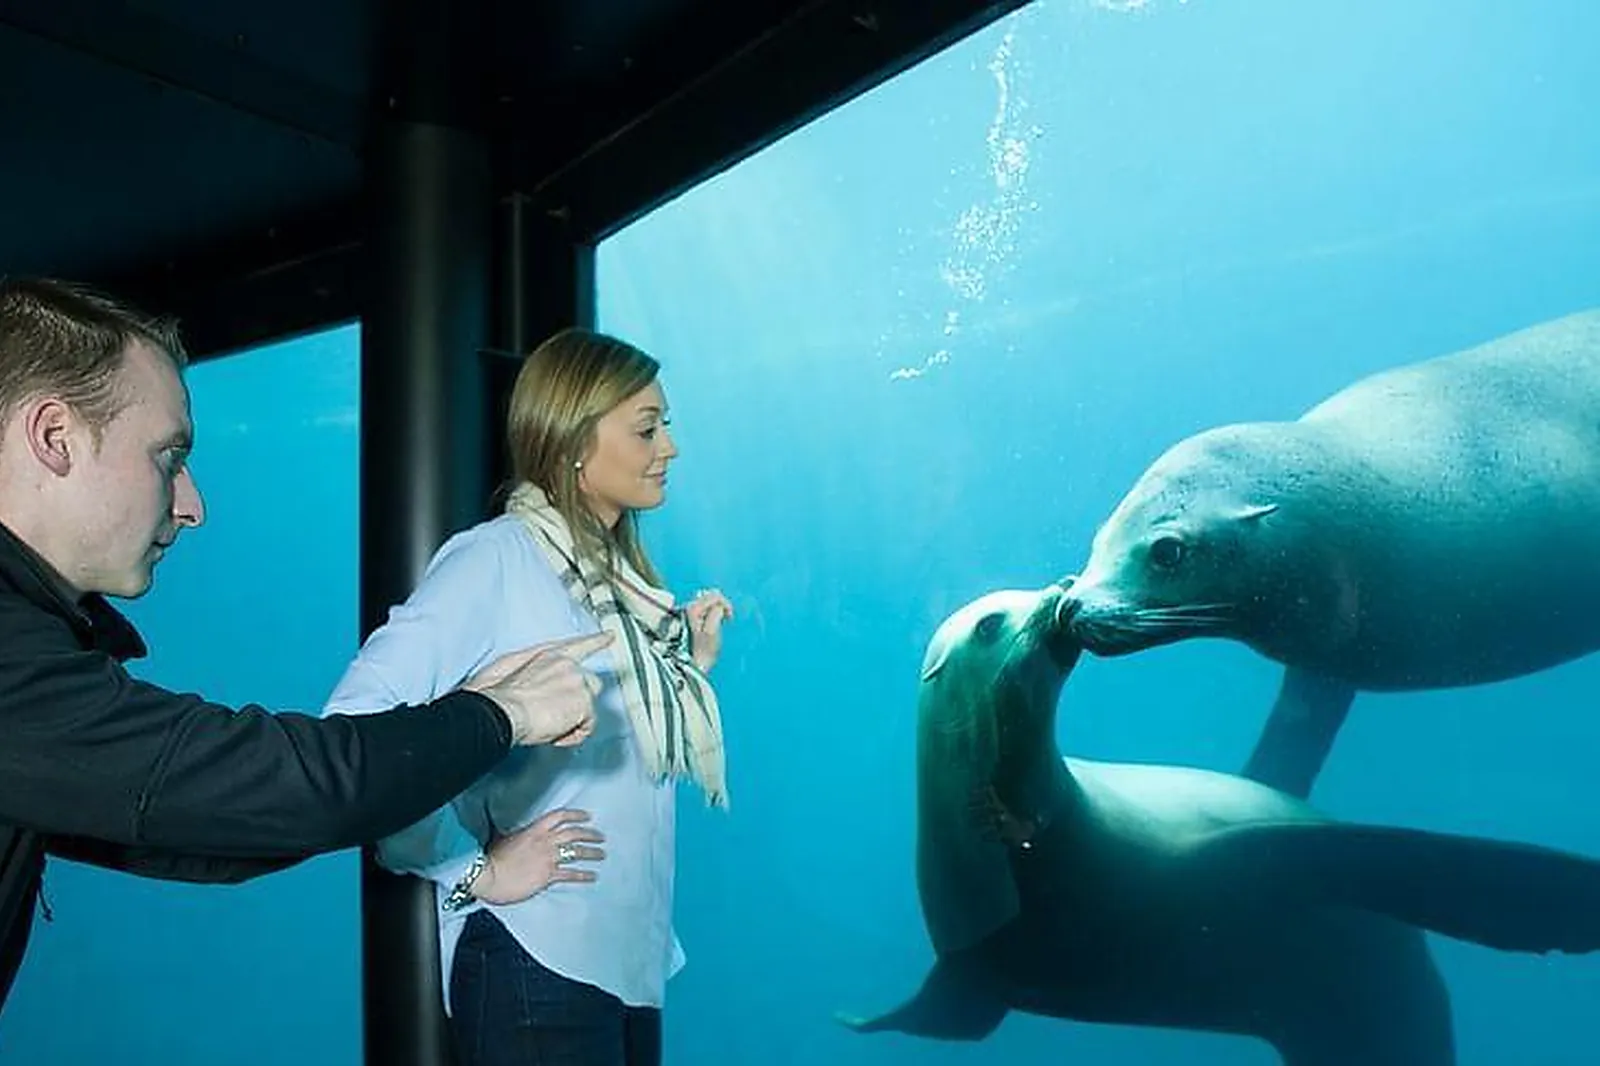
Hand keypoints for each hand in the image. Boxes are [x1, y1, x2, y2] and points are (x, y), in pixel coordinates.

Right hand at [462, 631, 613, 746]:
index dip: (596, 641)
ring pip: (590, 706)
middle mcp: (568, 664)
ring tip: (551, 726)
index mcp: (549, 655)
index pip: (578, 645)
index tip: (610, 637)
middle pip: (591, 683)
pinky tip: (555, 734)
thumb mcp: (508, 672)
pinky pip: (587, 726)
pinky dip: (572, 735)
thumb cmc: (496, 697)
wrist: (502, 711)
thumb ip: (532, 674)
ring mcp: (579, 682)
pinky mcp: (585, 702)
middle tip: (557, 717)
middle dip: (580, 700)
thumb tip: (533, 689)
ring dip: (575, 719)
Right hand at [471, 808, 605, 904]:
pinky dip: (584, 875)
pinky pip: (570, 874)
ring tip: (602, 854)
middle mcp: (545, 841)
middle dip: (590, 834)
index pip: (560, 817)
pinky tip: (593, 876)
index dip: (576, 815)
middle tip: (601, 837)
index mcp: (534, 830)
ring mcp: (548, 858)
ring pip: (576, 852)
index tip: (587, 816)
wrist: (487, 875)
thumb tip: (505, 826)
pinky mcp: (548, 876)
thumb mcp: (501, 837)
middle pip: (574, 834)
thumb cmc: (491, 858)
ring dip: (592, 853)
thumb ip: (510, 832)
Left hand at [684, 588, 733, 672]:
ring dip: (716, 610)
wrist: (693, 665)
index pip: (714, 595)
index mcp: (693, 609)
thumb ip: (716, 612)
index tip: (729, 617)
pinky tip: (712, 625)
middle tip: (725, 619)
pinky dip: (711, 614)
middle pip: (710, 596)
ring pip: (707, 602)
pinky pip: (704, 609)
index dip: (725, 604)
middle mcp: (688, 608)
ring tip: (719, 624)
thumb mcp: (712, 631)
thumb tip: (719, 606)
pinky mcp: (690, 619)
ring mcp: (688, 613)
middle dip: (720, 605)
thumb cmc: (703, 651)